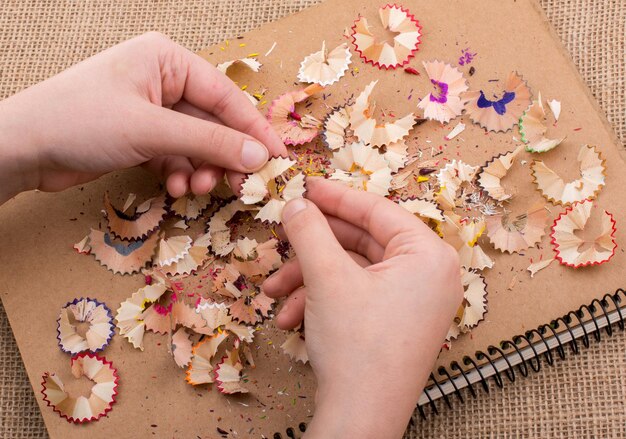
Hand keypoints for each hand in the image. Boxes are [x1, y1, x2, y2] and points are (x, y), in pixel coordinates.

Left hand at [0, 32, 285, 203]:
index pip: (225, 95)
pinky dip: (180, 172)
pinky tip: (175, 187)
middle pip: (213, 122)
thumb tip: (260, 157)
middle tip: (238, 185)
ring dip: (201, 168)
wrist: (22, 147)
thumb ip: (210, 143)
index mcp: (167, 60)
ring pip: (196, 143)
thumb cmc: (82, 121)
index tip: (278, 158)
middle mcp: (162, 80)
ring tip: (196, 188)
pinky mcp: (140, 135)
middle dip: (223, 156)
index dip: (254, 129)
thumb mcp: (152, 130)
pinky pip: (176, 154)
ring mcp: (151, 109)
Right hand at [263, 179, 462, 438]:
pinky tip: (291, 318)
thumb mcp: (328, 278)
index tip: (305, 186)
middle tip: (282, 236)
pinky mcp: (396, 322)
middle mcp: (429, 275)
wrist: (361, 419)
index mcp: (429, 255)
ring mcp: (414, 301)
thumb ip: (310, 231)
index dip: (335, 196)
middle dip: (313, 248)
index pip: (378, 209)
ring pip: (352, 271)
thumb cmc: (357, 345)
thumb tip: (296, 202)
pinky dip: (322, 301)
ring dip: (309, 279)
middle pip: (361, 242)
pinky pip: (357, 295)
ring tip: (275, 292)